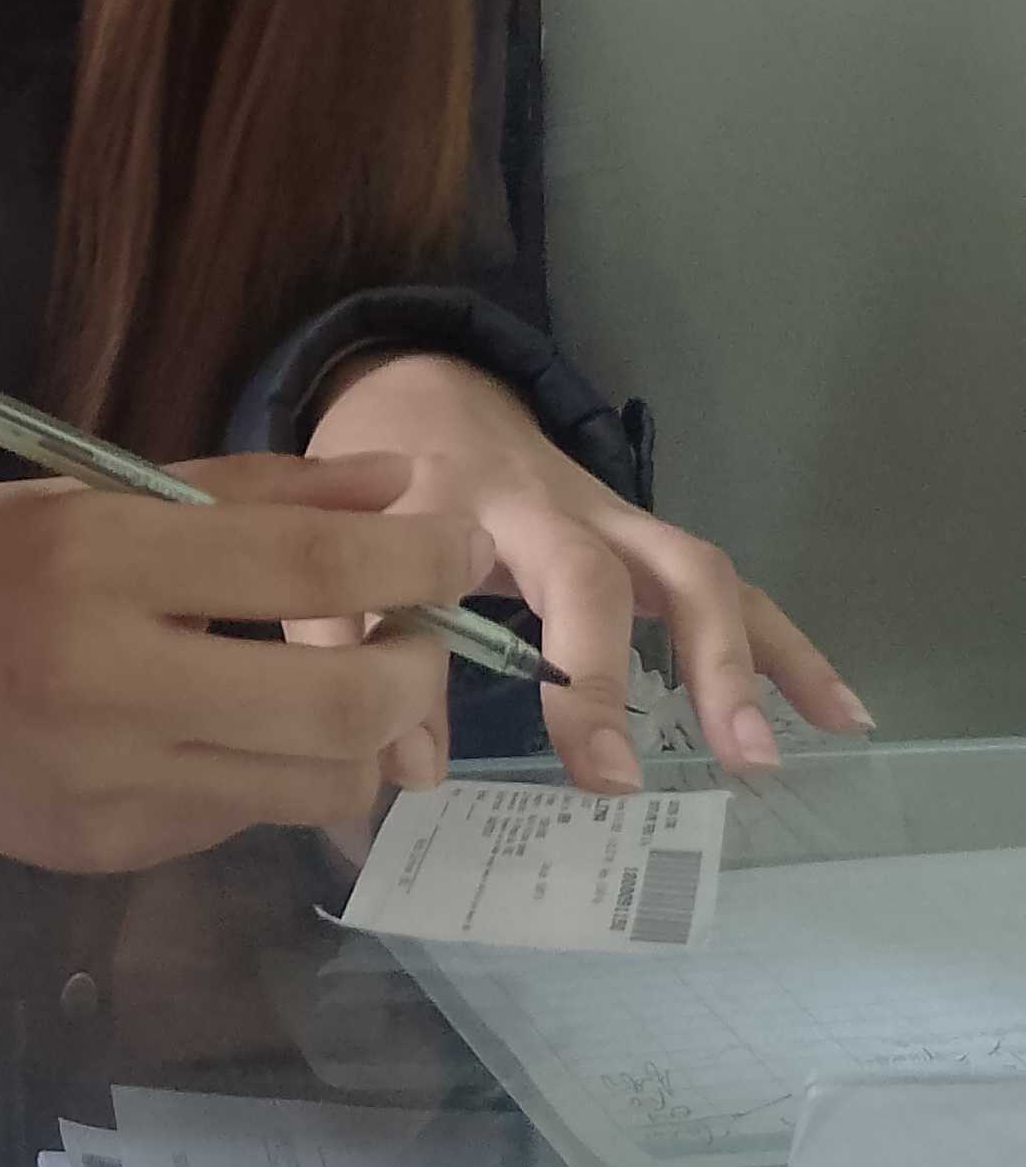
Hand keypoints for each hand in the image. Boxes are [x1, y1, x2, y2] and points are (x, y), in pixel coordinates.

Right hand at [0, 453, 496, 871]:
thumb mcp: (88, 495)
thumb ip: (250, 493)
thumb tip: (402, 486)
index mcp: (98, 566)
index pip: (310, 572)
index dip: (417, 557)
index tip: (461, 543)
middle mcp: (108, 683)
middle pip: (341, 703)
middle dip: (419, 668)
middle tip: (420, 634)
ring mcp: (110, 785)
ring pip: (317, 785)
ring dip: (366, 735)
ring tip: (348, 684)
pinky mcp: (110, 851)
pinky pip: (245, 815)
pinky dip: (273, 769)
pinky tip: (237, 727)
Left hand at [302, 352, 869, 793]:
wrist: (418, 394)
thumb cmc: (369, 494)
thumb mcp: (326, 557)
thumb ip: (346, 650)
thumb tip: (411, 772)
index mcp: (459, 508)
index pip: (527, 581)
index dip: (571, 675)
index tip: (597, 769)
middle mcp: (550, 505)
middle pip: (624, 570)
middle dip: (673, 666)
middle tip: (692, 766)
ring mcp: (613, 516)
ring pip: (698, 571)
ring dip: (746, 662)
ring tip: (765, 757)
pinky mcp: (648, 536)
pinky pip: (730, 587)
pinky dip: (786, 647)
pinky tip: (840, 713)